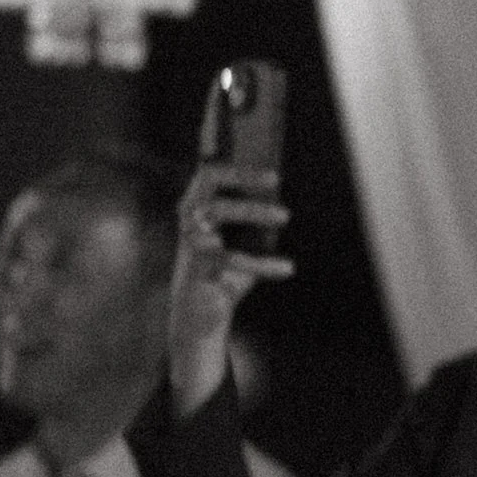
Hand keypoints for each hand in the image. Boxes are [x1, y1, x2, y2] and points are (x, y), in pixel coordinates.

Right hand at [170, 162, 291, 415]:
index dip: (235, 163)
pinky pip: (230, 257)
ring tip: (285, 216)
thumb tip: (282, 193)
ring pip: (218, 212)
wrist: (201, 313)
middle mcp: (190, 216)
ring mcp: (191, 239)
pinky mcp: (197, 266)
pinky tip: (286, 268)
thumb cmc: (227, 270)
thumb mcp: (245, 241)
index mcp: (199, 204)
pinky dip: (262, 263)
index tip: (269, 168)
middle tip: (277, 180)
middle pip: (210, 182)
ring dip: (253, 211)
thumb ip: (258, 218)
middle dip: (243, 177)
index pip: (211, 171)